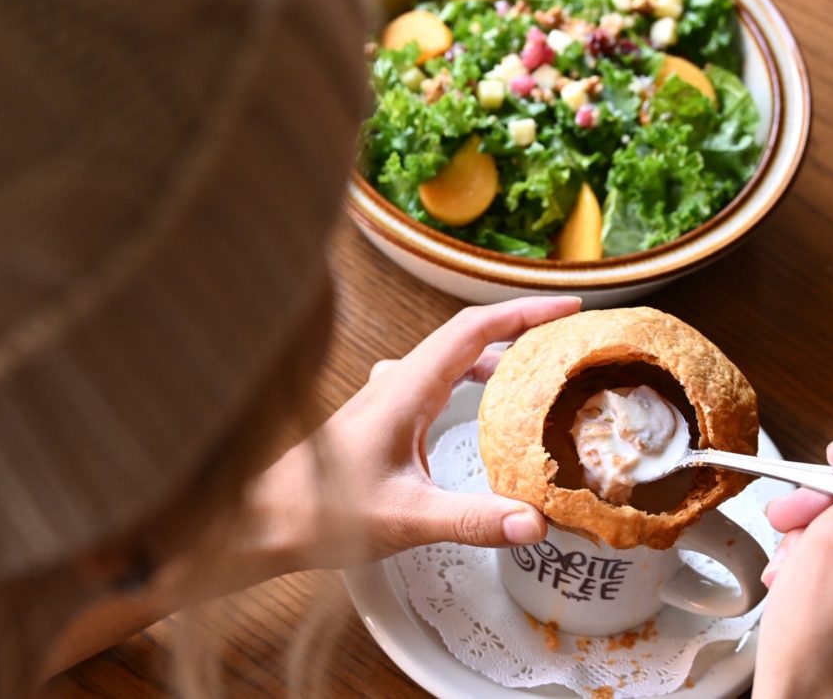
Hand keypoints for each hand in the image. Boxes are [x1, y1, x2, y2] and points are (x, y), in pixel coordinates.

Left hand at [249, 297, 581, 572]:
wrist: (265, 519)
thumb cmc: (321, 512)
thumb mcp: (407, 517)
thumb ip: (473, 520)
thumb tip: (535, 524)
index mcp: (405, 389)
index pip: (473, 329)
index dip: (523, 313)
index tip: (567, 309)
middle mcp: (396, 382)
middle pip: (466, 337)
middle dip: (520, 330)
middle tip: (566, 341)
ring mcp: (386, 395)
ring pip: (451, 359)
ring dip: (496, 358)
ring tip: (541, 374)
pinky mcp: (382, 414)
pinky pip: (436, 381)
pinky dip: (471, 381)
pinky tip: (486, 411)